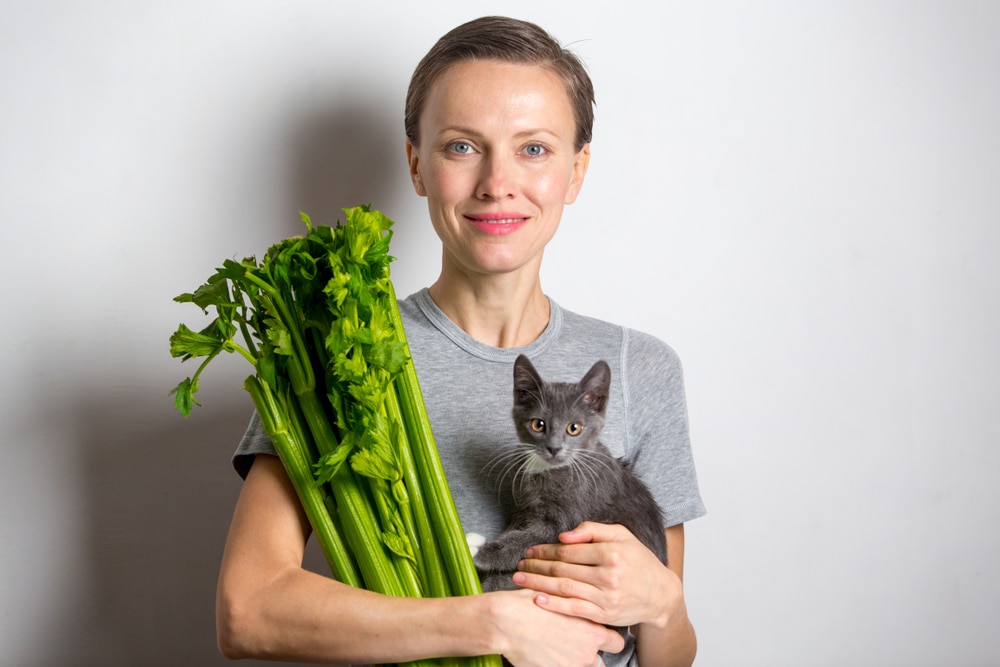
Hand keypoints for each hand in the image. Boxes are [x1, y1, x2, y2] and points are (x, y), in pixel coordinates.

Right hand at [489, 588, 622, 666]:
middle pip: (601, 662)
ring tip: (560, 652)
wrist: (505, 621)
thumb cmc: (529, 604)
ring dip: (575, 661)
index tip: (598, 635)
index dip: (607, 638)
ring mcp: (570, 666)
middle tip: (576, 646)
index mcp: (591, 631)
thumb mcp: (557, 596)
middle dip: (591, 654)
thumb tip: (580, 600)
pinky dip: (557, 665)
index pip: (616, 642)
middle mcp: (585, 653)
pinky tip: (547, 657)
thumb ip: (575, 603)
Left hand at [513, 522, 680, 628]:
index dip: (546, 549)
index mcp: (611, 552)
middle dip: (537, 565)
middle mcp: (608, 575)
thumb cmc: (639, 561)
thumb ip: (593, 531)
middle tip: (520, 563)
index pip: (569, 550)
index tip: (531, 549)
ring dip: (538, 582)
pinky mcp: (605, 615)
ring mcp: (606, 597)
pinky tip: (536, 599)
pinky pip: (574, 609)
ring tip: (520, 578)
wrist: (661, 595)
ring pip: (564, 588)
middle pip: (563, 568)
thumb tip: (563, 536)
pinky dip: (554, 605)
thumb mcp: (622, 535)